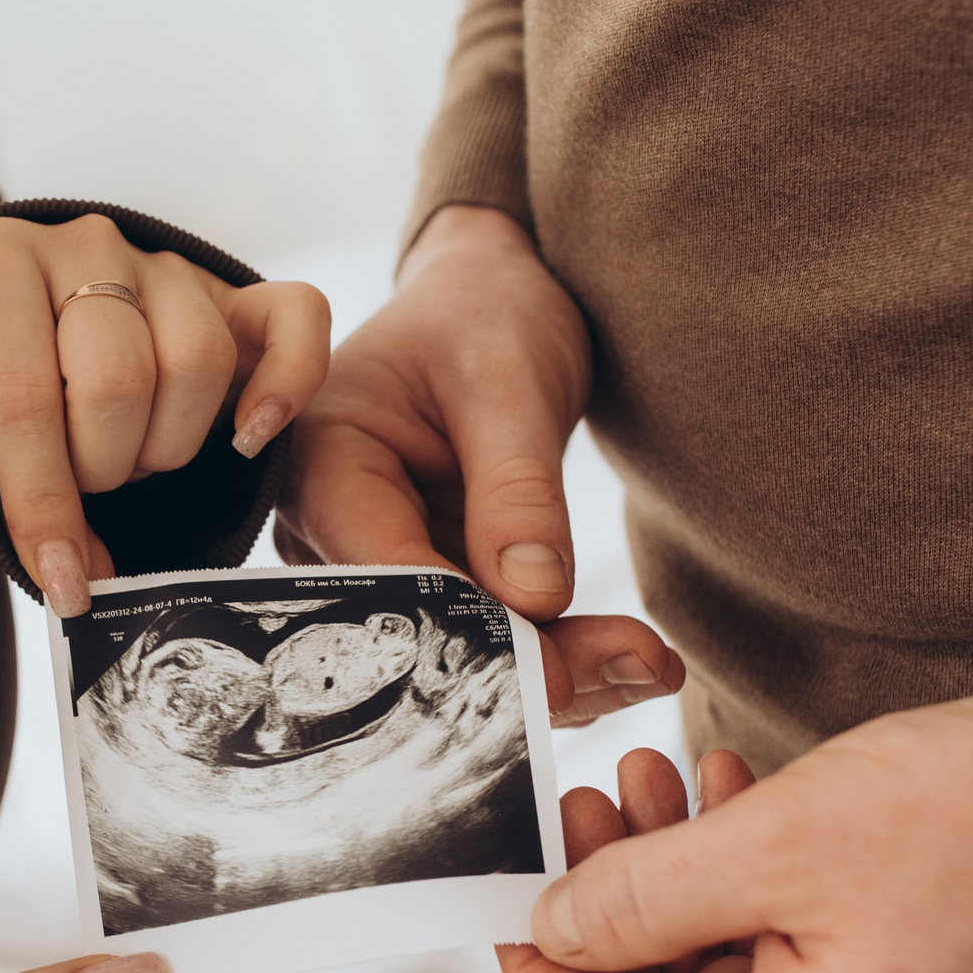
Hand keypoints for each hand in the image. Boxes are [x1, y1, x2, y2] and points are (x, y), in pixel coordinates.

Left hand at [0, 214, 329, 615]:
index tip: (62, 581)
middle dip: (104, 466)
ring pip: (197, 363)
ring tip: (135, 453)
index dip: (43, 503)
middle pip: (117, 380)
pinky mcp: (236, 288)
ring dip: (167, 444)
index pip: (20, 396)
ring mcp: (167, 263)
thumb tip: (81, 585)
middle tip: (93, 480)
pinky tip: (247, 437)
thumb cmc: (1, 383)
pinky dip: (286, 387)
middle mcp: (84, 244)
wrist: (39, 315)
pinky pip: (298, 319)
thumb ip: (23, 494)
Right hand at [279, 203, 679, 724]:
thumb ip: (518, 488)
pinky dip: (555, 648)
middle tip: (641, 666)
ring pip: (458, 648)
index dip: (474, 634)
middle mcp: (328, 529)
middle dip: (529, 663)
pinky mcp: (424, 576)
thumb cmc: (483, 313)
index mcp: (320, 465)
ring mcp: (372, 560)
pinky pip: (484, 631)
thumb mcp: (509, 380)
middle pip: (421, 628)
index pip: (389, 575)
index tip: (566, 674)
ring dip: (556, 668)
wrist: (486, 299)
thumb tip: (534, 600)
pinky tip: (629, 657)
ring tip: (652, 664)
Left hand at [500, 675, 972, 972]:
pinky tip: (723, 784)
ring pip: (708, 972)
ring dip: (667, 873)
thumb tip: (544, 926)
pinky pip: (774, 950)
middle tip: (587, 793)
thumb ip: (641, 894)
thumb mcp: (780, 843)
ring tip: (648, 768)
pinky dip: (735, 874)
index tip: (513, 877)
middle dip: (605, 902)